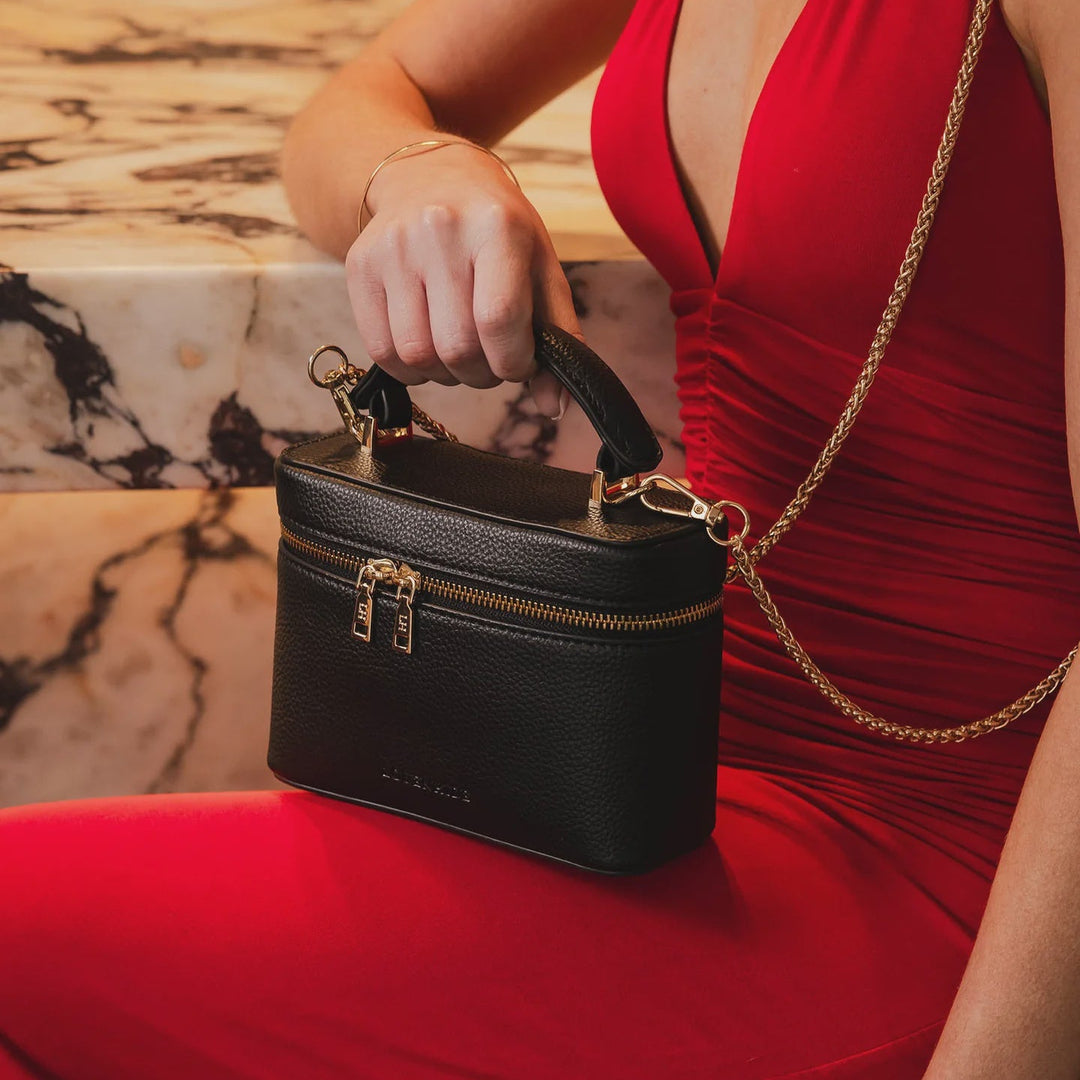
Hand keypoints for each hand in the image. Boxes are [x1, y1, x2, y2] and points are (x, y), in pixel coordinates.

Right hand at [344, 141, 580, 418]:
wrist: (430, 177)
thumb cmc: (496, 231)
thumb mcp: (540, 266)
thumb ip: (558, 335)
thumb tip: (554, 406)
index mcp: (497, 226)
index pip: (499, 319)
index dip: (513, 362)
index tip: (518, 363)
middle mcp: (440, 230)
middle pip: (457, 346)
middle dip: (481, 372)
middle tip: (490, 359)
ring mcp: (393, 248)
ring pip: (417, 356)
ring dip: (446, 374)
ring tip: (459, 351)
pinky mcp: (360, 266)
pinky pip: (382, 351)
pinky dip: (411, 369)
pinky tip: (429, 349)